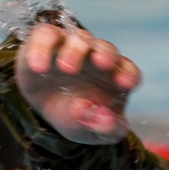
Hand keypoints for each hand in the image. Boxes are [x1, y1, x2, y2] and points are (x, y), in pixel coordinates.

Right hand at [14, 21, 140, 144]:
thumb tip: (104, 118)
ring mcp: (73, 47)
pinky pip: (46, 35)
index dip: (129, 74)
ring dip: (74, 51)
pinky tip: (39, 67)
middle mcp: (97, 58)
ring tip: (66, 68)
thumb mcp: (94, 133)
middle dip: (106, 54)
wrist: (44, 114)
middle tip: (101, 63)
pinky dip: (42, 47)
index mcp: (116, 79)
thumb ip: (105, 129)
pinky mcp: (47, 42)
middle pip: (106, 49)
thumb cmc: (78, 120)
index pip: (129, 71)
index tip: (125, 84)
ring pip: (79, 38)